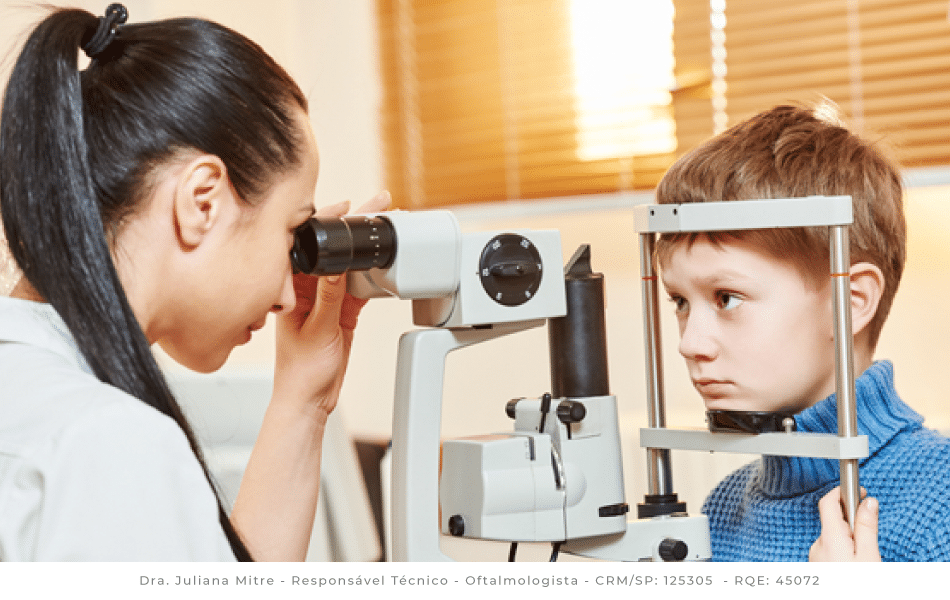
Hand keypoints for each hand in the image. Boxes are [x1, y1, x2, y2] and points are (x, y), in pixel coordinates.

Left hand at [272, 191, 391, 416]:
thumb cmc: (300, 374)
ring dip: (363, 249)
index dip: (326, 222)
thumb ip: (330, 296)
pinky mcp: (341, 313)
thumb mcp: (319, 330)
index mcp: (289, 291)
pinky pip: (358, 287)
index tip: (345, 206)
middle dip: (351, 227)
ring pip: (347, 266)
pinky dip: (371, 275)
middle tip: (376, 206)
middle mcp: (305, 291)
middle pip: (330, 251)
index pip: (307, 247)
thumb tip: (336, 264)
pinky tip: (384, 263)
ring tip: (383, 226)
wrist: (309, 401)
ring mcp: (324, 301)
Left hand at [809, 486, 880, 561]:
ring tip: (864, 555)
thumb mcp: (869, 555)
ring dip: (849, 538)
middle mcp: (818, 544)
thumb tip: (869, 502)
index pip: (828, 502)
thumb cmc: (857, 587)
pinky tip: (854, 562)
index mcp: (830, 537)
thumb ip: (867, 528)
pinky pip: (830, 549)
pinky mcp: (817, 564)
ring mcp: (816, 555)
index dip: (843, 492)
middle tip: (870, 533)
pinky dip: (843, 549)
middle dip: (852, 521)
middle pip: (834, 520)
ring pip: (834, 536)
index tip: (861, 492)